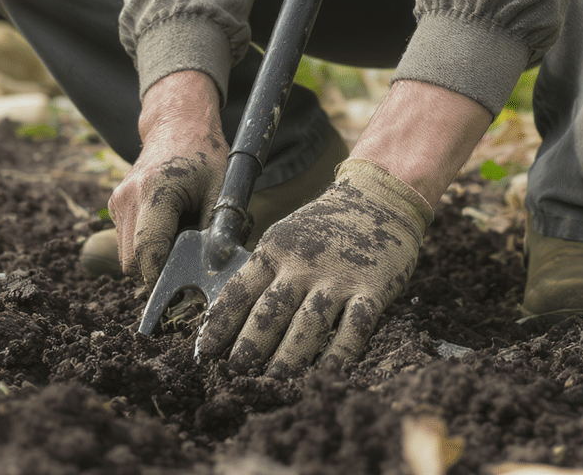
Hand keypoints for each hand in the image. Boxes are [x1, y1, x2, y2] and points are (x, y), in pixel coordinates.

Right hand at [109, 71, 226, 282]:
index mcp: (154, 191)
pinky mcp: (116, 206)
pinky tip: (168, 228)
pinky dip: (145, 247)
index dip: (163, 279)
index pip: (148, 252)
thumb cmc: (204, 156)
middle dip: (158, 271)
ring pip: (127, 257)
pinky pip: (127, 243)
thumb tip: (216, 269)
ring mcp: (117, 202)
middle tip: (188, 263)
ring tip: (179, 239)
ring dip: (151, 260)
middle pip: (133, 263)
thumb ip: (217, 231)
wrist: (178, 125)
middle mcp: (128, 198)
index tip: (184, 291)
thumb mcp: (221, 190)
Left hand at [196, 158, 433, 376]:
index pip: (239, 292)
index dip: (219, 324)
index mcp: (274, 251)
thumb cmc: (322, 227)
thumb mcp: (283, 237)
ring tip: (273, 381)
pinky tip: (328, 372)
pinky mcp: (372, 289)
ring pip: (308, 325)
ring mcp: (338, 279)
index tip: (204, 352)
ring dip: (289, 357)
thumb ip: (261, 271)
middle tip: (235, 374)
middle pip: (270, 313)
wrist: (379, 200)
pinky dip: (341, 353)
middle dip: (249, 347)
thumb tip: (226, 314)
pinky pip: (355, 327)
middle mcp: (302, 266)